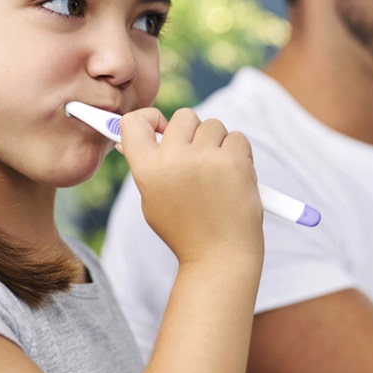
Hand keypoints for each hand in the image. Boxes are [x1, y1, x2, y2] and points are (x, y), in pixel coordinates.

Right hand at [119, 108, 263, 266]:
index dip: (149, 118)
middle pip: (184, 116)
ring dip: (218, 143)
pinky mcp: (235, 161)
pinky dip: (238, 153)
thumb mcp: (154, 199)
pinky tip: (234, 178)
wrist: (220, 257)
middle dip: (193, 132)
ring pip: (213, 125)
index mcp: (147, 170)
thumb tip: (151, 129)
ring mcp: (206, 159)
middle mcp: (174, 159)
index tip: (160, 126)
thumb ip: (151, 164)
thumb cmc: (186, 230)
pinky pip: (237, 137)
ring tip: (218, 175)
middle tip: (198, 158)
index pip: (133, 122)